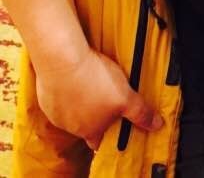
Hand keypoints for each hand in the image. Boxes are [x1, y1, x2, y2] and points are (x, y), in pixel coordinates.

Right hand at [35, 49, 162, 150]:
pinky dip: (66, 89)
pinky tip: (75, 75)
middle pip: (85, 125)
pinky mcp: (47, 96)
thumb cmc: (94, 80)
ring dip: (79, 100)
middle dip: (93, 114)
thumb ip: (140, 113)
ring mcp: (56, 113)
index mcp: (90, 131)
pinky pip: (58, 96)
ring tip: (91, 81)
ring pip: (71, 111)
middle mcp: (71, 127)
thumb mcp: (125, 97)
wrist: (63, 61)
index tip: (112, 123)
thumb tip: (157, 124)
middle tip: (103, 96)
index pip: (97, 141)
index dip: (106, 133)